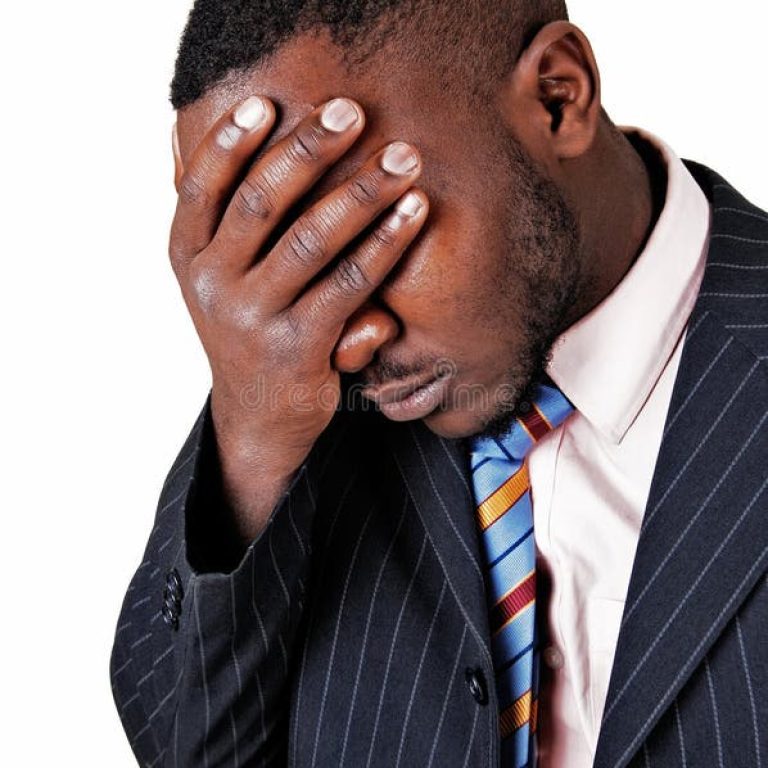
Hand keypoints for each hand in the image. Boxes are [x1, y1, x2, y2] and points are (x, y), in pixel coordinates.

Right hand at [170, 95, 427, 532]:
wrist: (257, 417)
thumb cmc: (249, 328)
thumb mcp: (219, 277)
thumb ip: (222, 223)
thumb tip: (201, 140)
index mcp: (186, 257)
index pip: (202, 187)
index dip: (232, 141)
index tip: (269, 102)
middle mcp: (211, 285)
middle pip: (261, 203)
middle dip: (309, 151)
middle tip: (352, 112)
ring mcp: (252, 318)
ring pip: (311, 240)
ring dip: (362, 192)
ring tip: (403, 158)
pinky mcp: (298, 347)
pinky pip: (349, 284)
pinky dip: (385, 244)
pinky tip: (413, 213)